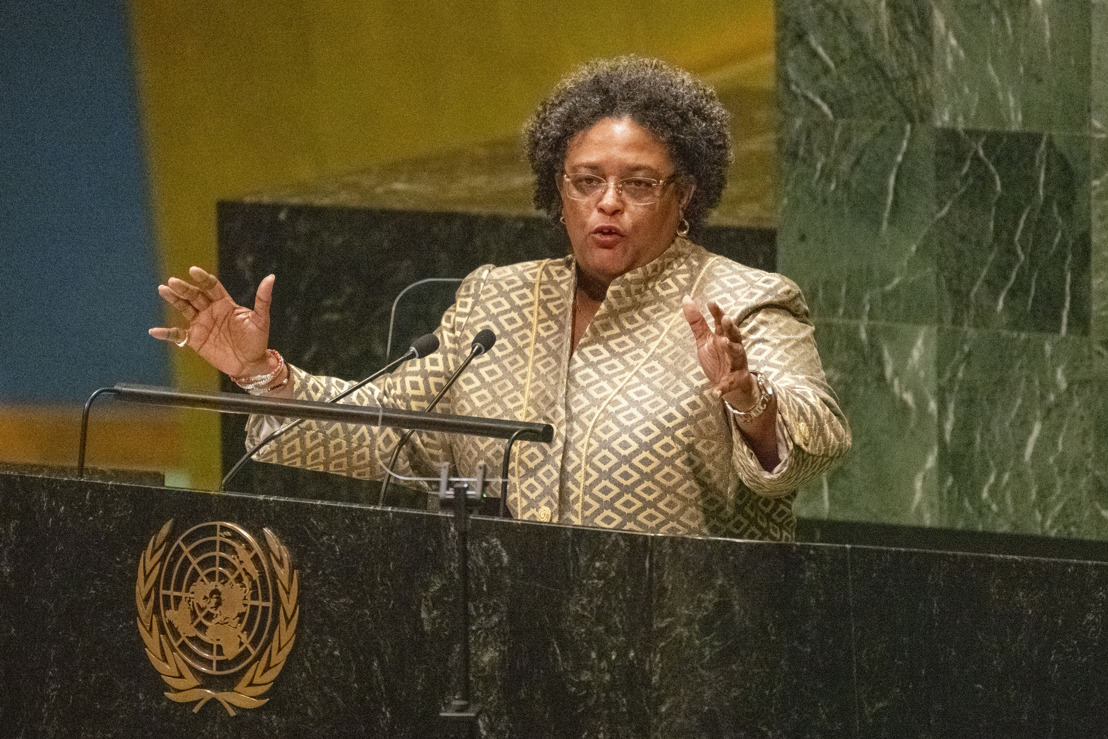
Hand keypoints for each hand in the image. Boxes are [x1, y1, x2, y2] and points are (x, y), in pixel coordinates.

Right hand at [149, 267, 274, 376]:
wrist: (251, 364)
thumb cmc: (258, 340)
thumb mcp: (261, 319)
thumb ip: (263, 299)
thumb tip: (271, 278)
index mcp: (225, 304)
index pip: (211, 287)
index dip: (203, 278)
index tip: (194, 271)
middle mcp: (211, 311)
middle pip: (195, 295)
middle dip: (185, 288)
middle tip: (173, 282)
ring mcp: (201, 324)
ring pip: (185, 308)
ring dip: (174, 300)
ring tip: (163, 290)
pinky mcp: (195, 340)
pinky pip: (178, 335)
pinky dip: (167, 334)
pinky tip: (155, 331)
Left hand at [681, 296, 757, 406]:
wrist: (732, 385)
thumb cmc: (718, 358)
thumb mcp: (704, 339)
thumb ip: (696, 321)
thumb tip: (686, 298)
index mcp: (724, 337)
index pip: (722, 322)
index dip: (718, 312)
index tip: (712, 302)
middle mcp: (733, 348)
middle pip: (734, 335)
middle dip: (730, 327)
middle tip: (725, 319)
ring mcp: (736, 364)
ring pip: (736, 354)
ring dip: (731, 348)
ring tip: (724, 342)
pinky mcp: (735, 381)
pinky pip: (728, 385)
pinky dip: (722, 388)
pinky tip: (715, 392)